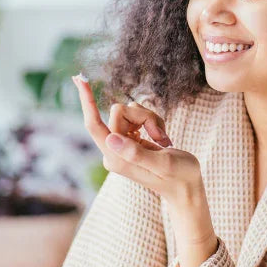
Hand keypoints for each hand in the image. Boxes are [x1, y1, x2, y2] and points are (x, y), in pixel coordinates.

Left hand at [71, 74, 204, 207]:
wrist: (187, 187)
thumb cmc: (180, 176)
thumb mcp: (163, 163)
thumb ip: (136, 153)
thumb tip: (109, 139)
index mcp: (116, 158)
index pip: (94, 125)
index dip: (87, 101)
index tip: (79, 79)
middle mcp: (113, 151)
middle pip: (119, 113)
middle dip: (143, 117)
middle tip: (161, 136)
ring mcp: (121, 146)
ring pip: (129, 112)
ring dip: (149, 120)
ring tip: (162, 139)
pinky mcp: (129, 141)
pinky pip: (135, 117)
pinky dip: (151, 122)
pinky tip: (160, 138)